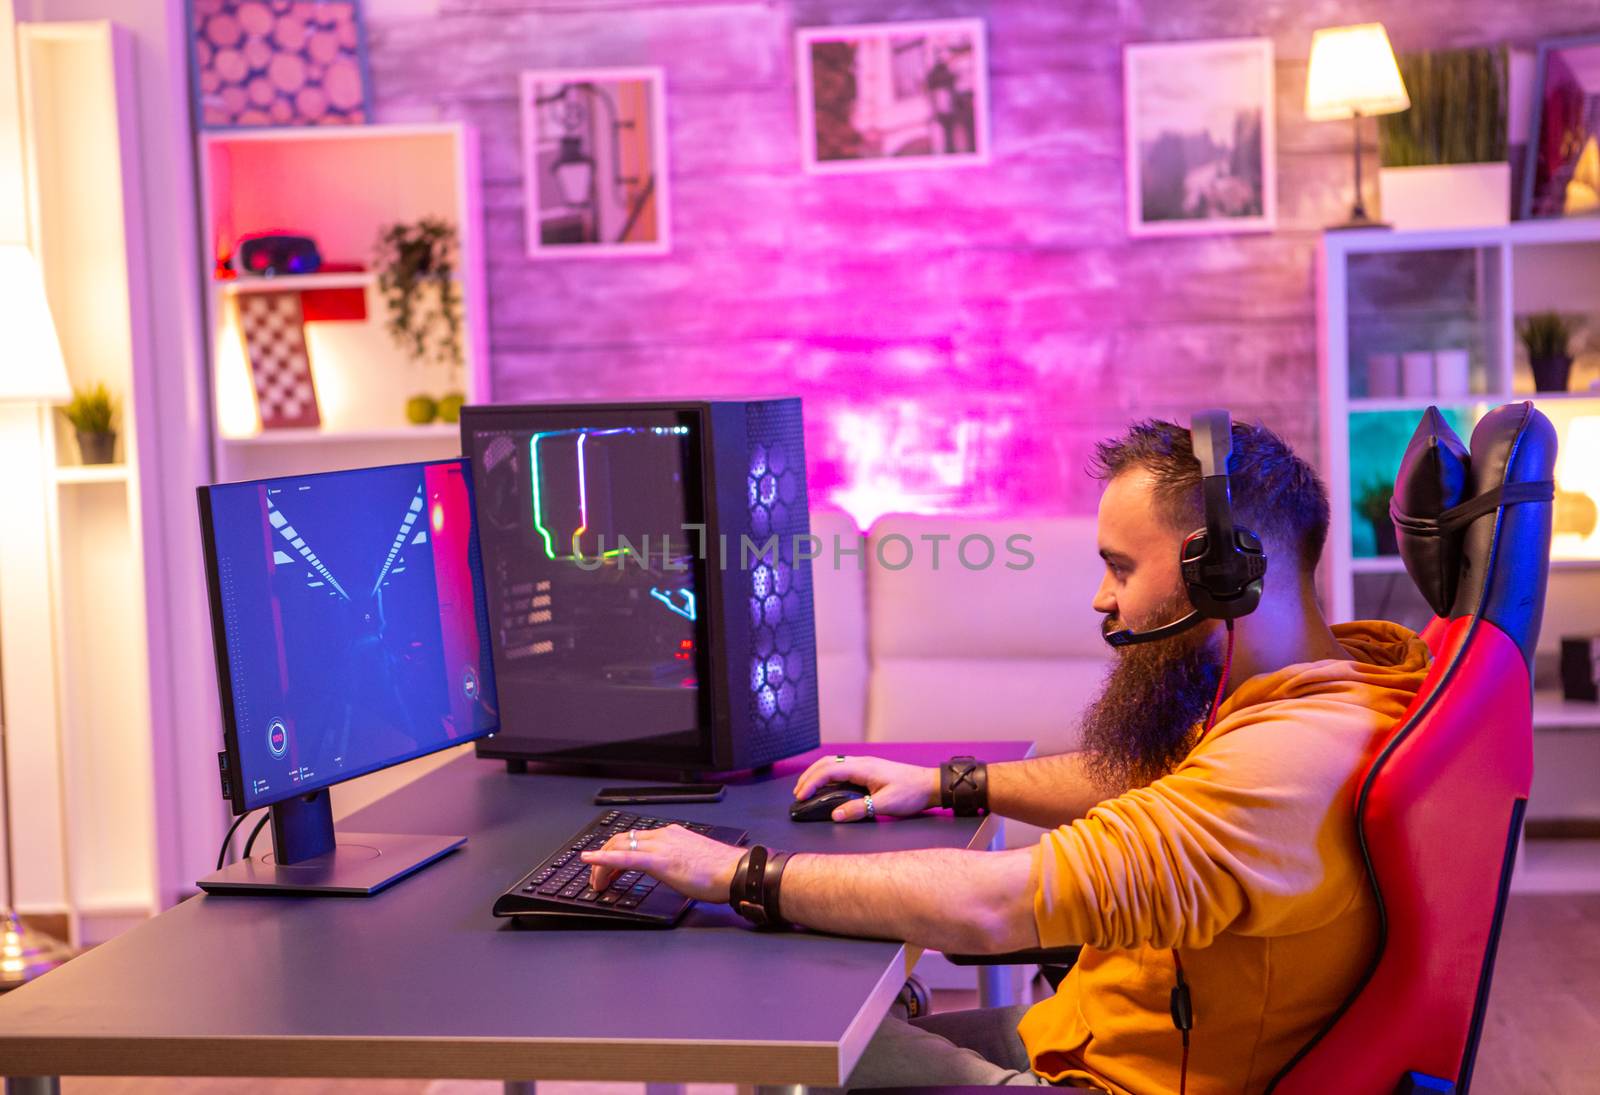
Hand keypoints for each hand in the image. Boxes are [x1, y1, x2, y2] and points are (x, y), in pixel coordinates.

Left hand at [580, 824, 745, 901]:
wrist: (735, 872)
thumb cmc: (721, 871)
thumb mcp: (693, 860)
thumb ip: (678, 860)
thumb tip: (671, 870)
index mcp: (671, 835)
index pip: (635, 838)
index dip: (616, 851)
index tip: (609, 867)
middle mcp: (663, 836)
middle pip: (622, 840)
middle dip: (604, 858)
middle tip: (598, 878)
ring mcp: (660, 846)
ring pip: (620, 847)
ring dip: (602, 864)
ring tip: (596, 882)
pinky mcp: (660, 861)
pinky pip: (625, 857)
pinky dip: (604, 859)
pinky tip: (591, 861)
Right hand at [793, 754, 941, 821]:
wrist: (930, 785)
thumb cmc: (911, 793)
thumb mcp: (885, 805)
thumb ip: (860, 809)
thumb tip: (835, 815)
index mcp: (863, 768)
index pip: (829, 771)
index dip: (812, 783)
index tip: (801, 797)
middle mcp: (862, 763)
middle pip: (827, 763)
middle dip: (809, 776)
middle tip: (798, 793)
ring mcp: (866, 765)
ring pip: (834, 763)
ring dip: (818, 774)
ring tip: (807, 789)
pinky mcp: (870, 770)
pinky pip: (843, 768)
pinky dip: (829, 775)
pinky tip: (828, 787)